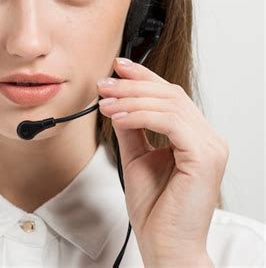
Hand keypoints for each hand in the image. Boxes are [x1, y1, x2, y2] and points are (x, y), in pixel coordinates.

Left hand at [97, 57, 228, 263]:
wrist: (165, 246)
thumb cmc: (155, 209)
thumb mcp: (136, 157)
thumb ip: (131, 128)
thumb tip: (117, 100)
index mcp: (194, 136)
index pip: (169, 95)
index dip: (143, 77)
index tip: (117, 67)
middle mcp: (207, 138)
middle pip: (169, 94)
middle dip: (131, 85)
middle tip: (103, 84)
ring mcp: (210, 146)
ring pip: (168, 104)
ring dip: (130, 99)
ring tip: (104, 102)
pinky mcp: (204, 156)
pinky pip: (169, 122)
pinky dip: (140, 115)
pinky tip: (118, 117)